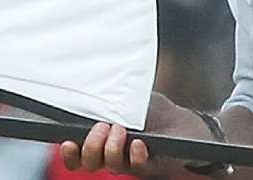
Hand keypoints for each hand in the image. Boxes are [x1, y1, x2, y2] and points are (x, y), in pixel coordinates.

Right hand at [60, 95, 206, 176]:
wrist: (185, 122)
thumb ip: (108, 97)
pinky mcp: (152, 165)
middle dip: (90, 146)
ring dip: (111, 148)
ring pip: (112, 166)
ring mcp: (132, 162)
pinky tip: (138, 142)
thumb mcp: (126, 98)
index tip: (67, 141)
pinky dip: (135, 155)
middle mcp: (113, 155)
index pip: (77, 155)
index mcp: (101, 141)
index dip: (69, 153)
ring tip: (120, 129)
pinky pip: (139, 167)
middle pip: (89, 163)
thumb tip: (90, 85)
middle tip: (101, 127)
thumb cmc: (153, 110)